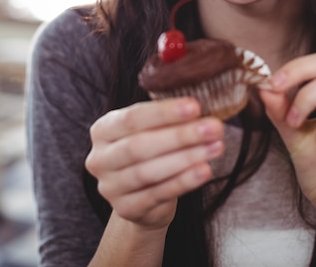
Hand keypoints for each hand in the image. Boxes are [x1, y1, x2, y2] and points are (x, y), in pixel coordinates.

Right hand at [85, 97, 223, 230]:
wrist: (144, 196)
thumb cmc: (151, 150)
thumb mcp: (152, 128)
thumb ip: (167, 117)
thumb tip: (198, 106)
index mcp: (103, 129)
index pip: (132, 118)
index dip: (164, 113)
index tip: (195, 106)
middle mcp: (100, 158)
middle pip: (139, 146)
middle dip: (180, 136)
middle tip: (213, 128)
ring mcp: (110, 187)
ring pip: (149, 171)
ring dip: (186, 158)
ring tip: (215, 147)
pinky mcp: (126, 209)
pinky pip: (158, 194)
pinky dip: (184, 181)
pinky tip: (204, 170)